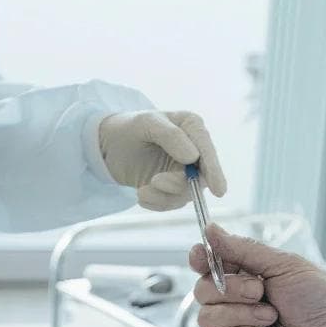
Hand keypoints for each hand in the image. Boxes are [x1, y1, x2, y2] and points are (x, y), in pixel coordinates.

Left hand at [98, 111, 226, 210]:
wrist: (106, 145)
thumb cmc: (128, 127)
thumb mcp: (146, 123)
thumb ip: (170, 136)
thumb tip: (193, 156)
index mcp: (192, 128)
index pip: (208, 151)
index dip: (215, 171)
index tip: (219, 191)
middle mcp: (194, 150)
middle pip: (201, 177)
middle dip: (179, 184)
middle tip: (155, 181)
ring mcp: (184, 172)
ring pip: (186, 194)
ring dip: (163, 197)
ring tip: (141, 191)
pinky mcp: (172, 188)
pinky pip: (172, 203)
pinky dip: (156, 203)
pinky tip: (141, 194)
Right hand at [190, 225, 325, 326]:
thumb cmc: (321, 301)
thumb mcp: (282, 264)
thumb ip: (242, 249)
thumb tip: (210, 230)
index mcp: (247, 279)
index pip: (208, 266)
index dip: (200, 260)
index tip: (200, 256)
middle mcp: (237, 305)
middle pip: (202, 291)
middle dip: (231, 288)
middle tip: (261, 291)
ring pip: (207, 318)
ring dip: (242, 314)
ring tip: (273, 317)